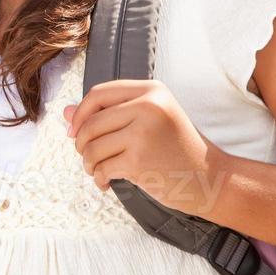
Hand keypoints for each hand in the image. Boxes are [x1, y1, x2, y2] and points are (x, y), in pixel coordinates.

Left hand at [63, 80, 226, 216]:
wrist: (210, 178)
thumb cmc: (176, 148)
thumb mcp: (148, 121)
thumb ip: (108, 114)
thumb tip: (65, 112)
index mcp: (151, 90)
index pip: (98, 93)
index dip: (80, 113)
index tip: (73, 131)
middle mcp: (148, 106)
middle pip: (91, 122)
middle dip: (81, 144)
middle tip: (88, 157)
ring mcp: (143, 132)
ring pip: (92, 147)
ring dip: (89, 164)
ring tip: (98, 170)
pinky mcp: (139, 160)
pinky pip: (101, 168)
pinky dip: (98, 178)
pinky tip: (106, 183)